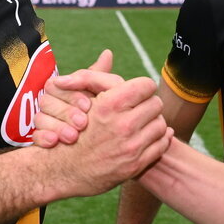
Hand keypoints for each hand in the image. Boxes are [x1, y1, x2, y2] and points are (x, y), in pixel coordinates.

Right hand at [33, 49, 121, 146]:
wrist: (101, 143)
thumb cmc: (102, 111)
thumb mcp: (104, 93)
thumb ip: (100, 77)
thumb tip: (108, 53)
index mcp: (63, 88)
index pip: (56, 85)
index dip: (72, 95)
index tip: (88, 106)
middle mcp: (51, 102)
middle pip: (46, 101)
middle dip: (66, 112)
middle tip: (83, 123)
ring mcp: (44, 120)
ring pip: (39, 118)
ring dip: (56, 126)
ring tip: (73, 137)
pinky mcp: (41, 138)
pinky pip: (34, 136)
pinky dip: (42, 138)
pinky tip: (54, 142)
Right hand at [47, 75, 171, 195]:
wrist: (62, 170)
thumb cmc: (71, 130)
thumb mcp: (79, 99)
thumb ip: (96, 76)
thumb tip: (108, 53)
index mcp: (111, 105)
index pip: (146, 85)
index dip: (141, 87)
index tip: (135, 93)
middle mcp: (123, 125)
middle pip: (156, 104)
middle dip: (148, 105)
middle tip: (139, 109)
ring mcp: (131, 147)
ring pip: (161, 125)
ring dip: (153, 123)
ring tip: (141, 124)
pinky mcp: (136, 164)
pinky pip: (161, 146)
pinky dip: (158, 140)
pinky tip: (147, 137)